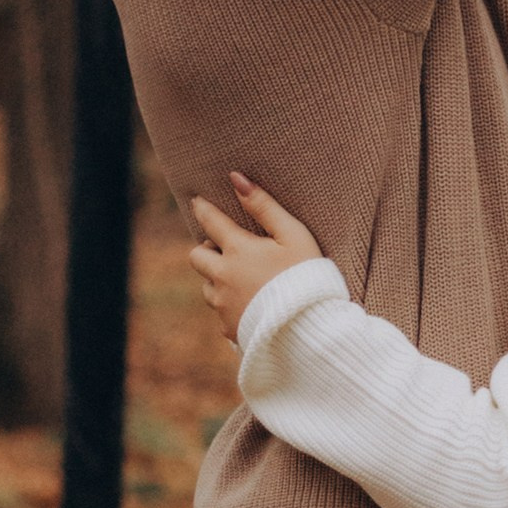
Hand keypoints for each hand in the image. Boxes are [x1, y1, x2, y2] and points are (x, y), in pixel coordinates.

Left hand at [190, 176, 324, 344]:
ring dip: (218, 279)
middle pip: (196, 257)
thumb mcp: (293, 235)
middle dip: (206, 250)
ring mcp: (223, 305)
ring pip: (207, 286)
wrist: (311, 327)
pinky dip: (231, 305)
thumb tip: (237, 179)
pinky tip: (252, 305)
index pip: (210, 222)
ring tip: (242, 280)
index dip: (202, 208)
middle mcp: (222, 277)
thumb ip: (264, 206)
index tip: (197, 201)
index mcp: (238, 251)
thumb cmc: (307, 275)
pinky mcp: (228, 328)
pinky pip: (222, 312)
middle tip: (225, 249)